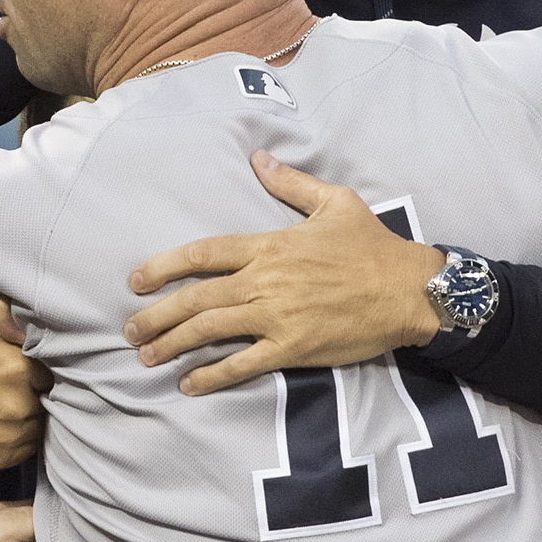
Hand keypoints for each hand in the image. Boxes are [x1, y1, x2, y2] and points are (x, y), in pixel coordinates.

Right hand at [0, 292, 45, 468]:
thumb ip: (3, 309)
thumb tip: (27, 331)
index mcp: (16, 367)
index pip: (54, 372)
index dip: (39, 369)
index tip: (22, 365)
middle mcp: (14, 406)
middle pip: (48, 401)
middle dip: (34, 392)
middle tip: (9, 384)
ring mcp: (1, 437)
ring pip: (37, 427)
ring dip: (26, 417)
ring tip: (1, 402)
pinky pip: (21, 451)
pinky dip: (14, 439)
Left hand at [123, 153, 443, 393]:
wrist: (411, 290)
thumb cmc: (373, 246)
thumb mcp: (335, 202)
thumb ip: (291, 183)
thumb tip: (258, 157)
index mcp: (270, 246)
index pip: (203, 253)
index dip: (164, 266)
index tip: (136, 280)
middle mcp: (265, 281)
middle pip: (196, 297)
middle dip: (156, 315)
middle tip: (130, 329)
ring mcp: (277, 316)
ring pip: (210, 331)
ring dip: (173, 345)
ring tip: (145, 357)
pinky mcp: (293, 348)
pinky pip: (242, 364)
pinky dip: (211, 376)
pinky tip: (188, 383)